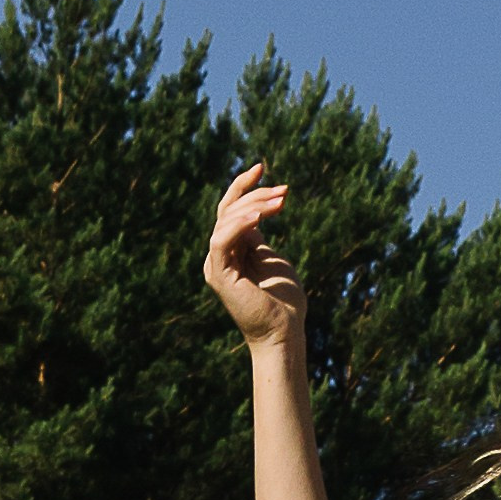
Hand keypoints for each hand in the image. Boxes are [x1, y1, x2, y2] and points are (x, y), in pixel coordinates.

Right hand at [204, 163, 305, 346]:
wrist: (283, 333)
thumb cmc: (283, 302)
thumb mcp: (271, 259)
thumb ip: (257, 238)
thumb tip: (253, 211)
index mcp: (230, 252)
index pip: (229, 210)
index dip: (242, 186)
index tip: (262, 166)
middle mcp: (219, 257)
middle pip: (228, 210)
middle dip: (256, 194)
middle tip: (284, 192)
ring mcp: (216, 266)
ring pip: (226, 220)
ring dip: (255, 205)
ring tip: (281, 202)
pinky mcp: (219, 275)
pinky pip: (222, 240)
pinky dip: (238, 224)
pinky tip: (258, 217)